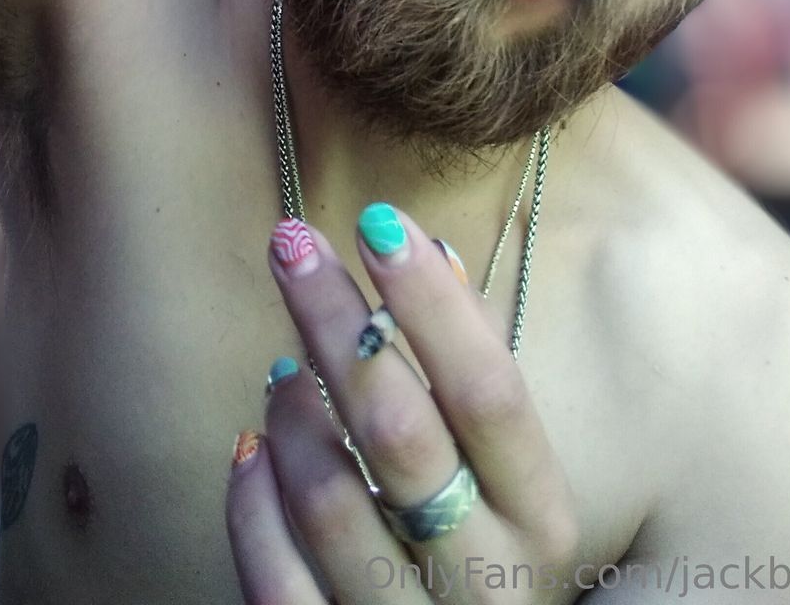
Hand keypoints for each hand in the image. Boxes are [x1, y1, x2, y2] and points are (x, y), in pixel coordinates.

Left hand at [225, 209, 579, 602]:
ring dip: (293, 416)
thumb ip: (472, 363)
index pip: (491, 392)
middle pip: (401, 433)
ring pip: (332, 502)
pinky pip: (276, 579)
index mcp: (539, 517)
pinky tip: (250, 448)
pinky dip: (252, 503)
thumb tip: (430, 249)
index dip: (432, 304)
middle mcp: (485, 580)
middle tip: (292, 243)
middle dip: (339, 323)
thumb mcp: (503, 471)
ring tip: (281, 368)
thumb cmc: (476, 545)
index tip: (379, 220)